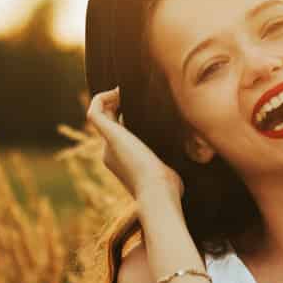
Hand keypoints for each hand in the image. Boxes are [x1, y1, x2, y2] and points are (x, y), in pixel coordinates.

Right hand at [86, 87, 183, 203]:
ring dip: (108, 98)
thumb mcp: (169, 173)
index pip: (119, 132)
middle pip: (108, 122)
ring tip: (124, 88)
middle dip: (117, 104)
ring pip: (99, 115)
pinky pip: (94, 112)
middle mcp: (110, 153)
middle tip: (132, 91)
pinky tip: (119, 91)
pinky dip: (101, 98)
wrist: (158, 193)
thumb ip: (170, 163)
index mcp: (123, 161)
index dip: (126, 115)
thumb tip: (187, 154)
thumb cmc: (168, 189)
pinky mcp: (110, 136)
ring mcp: (108, 145)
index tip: (142, 104)